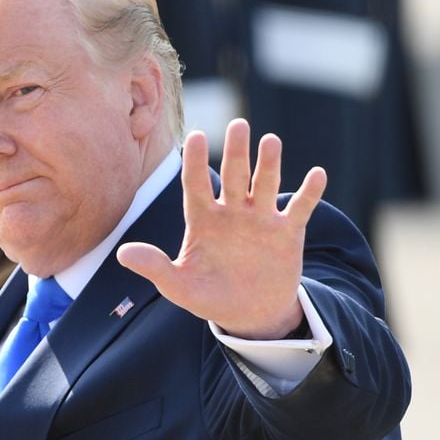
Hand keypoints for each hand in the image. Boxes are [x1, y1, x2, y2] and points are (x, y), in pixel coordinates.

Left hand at [117, 118, 326, 339]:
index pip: (195, 184)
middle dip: (236, 152)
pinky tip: (317, 174)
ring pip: (264, 185)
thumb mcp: (179, 285)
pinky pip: (299, 208)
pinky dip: (309, 193)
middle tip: (238, 125)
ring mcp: (260, 219)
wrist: (250, 314)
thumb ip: (155, 267)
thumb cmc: (209, 295)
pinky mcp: (287, 232)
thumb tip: (122, 255)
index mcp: (202, 218)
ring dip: (269, 165)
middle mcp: (231, 211)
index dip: (194, 162)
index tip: (193, 136)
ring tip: (271, 141)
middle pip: (233, 175)